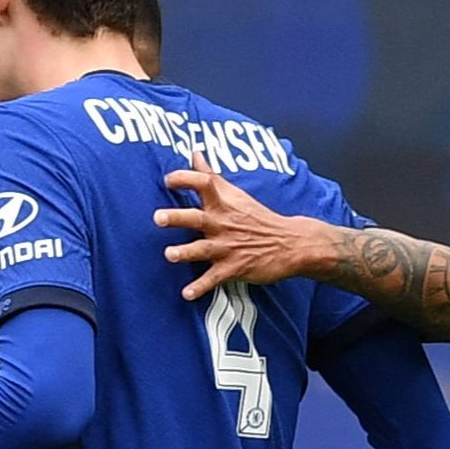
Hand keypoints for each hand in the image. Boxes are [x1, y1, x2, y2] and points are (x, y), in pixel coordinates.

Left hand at [153, 153, 319, 300]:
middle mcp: (222, 223)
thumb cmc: (256, 217)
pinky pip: (214, 279)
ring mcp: (227, 247)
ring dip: (185, 252)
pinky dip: (201, 287)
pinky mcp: (233, 267)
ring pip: (202, 249)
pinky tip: (186, 295)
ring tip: (169, 254)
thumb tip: (194, 153)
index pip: (203, 184)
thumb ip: (209, 175)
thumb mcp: (235, 193)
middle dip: (177, 217)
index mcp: (222, 204)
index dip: (185, 179)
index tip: (168, 180)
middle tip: (158, 217)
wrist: (292, 243)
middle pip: (196, 218)